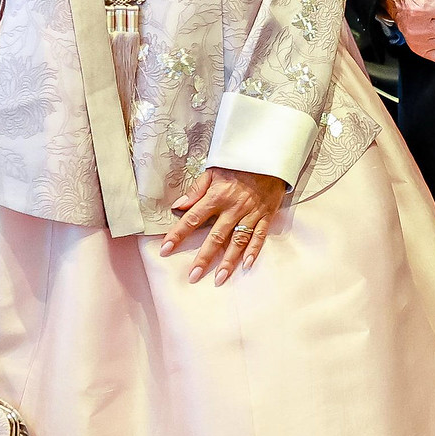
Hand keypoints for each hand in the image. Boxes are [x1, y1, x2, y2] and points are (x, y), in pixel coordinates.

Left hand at [160, 166, 288, 285]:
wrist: (269, 157)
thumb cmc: (238, 164)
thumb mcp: (212, 171)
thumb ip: (196, 190)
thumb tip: (178, 206)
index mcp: (217, 196)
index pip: (192, 218)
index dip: (178, 235)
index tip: (165, 249)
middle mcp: (233, 208)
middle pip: (216, 236)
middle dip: (204, 257)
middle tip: (193, 276)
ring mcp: (250, 213)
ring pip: (238, 241)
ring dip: (228, 261)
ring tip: (219, 278)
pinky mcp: (265, 216)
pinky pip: (259, 236)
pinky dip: (254, 251)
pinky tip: (246, 265)